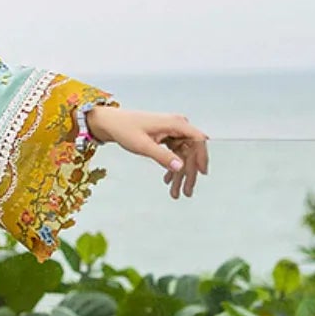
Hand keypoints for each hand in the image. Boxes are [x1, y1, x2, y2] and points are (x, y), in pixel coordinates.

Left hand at [86, 105, 208, 199]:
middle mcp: (177, 126)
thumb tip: (180, 167)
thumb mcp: (143, 145)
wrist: (112, 123)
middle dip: (189, 172)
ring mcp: (172, 131)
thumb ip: (162, 156)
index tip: (202, 173)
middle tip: (187, 192)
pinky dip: (172, 166)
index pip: (198, 140)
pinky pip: (175, 153)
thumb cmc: (125, 129)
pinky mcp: (167, 136)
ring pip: (183, 154)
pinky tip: (167, 180)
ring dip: (180, 173)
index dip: (202, 156)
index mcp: (175, 124)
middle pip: (191, 150)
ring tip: (175, 192)